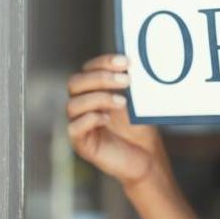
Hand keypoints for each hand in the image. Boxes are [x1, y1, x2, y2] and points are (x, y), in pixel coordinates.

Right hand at [66, 54, 166, 186]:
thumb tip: (133, 60)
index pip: (88, 69)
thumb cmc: (139, 128)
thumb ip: (129, 83)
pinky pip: (74, 128)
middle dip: (101, 78)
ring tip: (122, 103)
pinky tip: (107, 119)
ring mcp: (79, 124)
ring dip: (98, 98)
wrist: (147, 157)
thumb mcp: (136, 101)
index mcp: (93, 91)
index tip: (126, 62)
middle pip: (75, 83)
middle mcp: (82, 105)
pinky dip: (90, 119)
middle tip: (126, 80)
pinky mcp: (82, 144)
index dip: (104, 62)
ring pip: (73, 104)